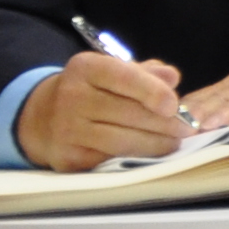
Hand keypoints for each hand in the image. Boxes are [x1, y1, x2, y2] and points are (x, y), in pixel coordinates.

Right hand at [17, 48, 187, 167]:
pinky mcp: (68, 158)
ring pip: (122, 142)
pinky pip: (110, 160)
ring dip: (155, 145)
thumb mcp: (111, 72)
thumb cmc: (90, 92)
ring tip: (174, 143)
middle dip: (163, 123)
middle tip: (187, 128)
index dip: (151, 91)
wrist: (41, 119)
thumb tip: (172, 78)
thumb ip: (144, 73)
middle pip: (127, 113)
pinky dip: (135, 159)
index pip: (122, 77)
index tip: (174, 105)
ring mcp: (67, 130)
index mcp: (85, 68)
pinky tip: (151, 155)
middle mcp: (72, 97)